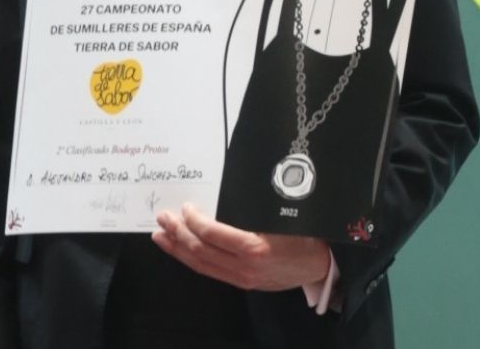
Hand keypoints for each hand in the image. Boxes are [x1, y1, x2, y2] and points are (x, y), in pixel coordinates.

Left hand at [153, 203, 331, 291]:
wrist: (319, 267)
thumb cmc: (307, 237)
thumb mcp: (286, 219)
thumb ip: (256, 213)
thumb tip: (229, 197)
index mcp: (255, 247)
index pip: (213, 233)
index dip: (194, 220)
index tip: (186, 207)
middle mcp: (243, 266)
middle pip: (200, 250)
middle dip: (177, 233)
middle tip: (162, 218)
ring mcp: (240, 277)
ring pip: (200, 264)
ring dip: (177, 249)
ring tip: (160, 237)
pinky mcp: (240, 282)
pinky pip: (209, 271)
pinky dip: (191, 260)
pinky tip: (181, 251)